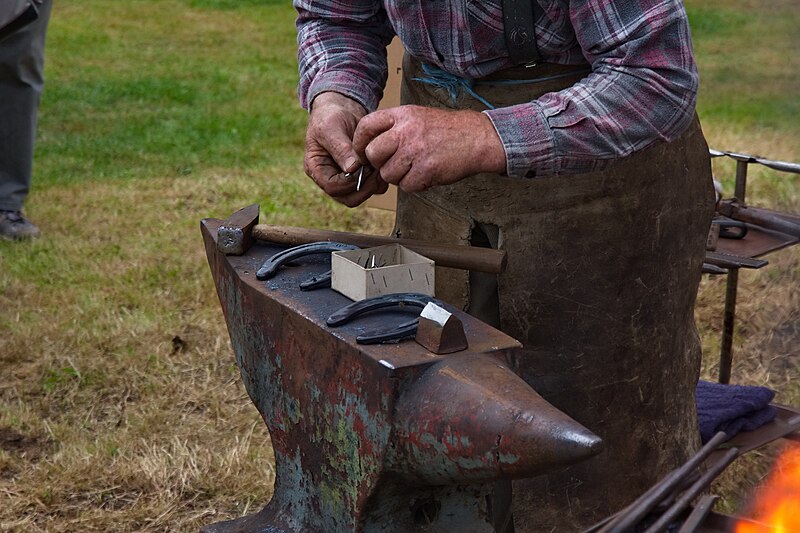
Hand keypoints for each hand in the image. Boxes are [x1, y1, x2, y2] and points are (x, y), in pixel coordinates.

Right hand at [304, 92, 388, 206]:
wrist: (342, 109)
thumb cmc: (330, 116)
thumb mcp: (331, 128)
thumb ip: (341, 149)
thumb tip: (352, 169)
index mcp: (316, 169)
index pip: (332, 188)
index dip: (349, 182)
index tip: (362, 166)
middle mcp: (330, 179)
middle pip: (348, 199)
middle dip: (364, 188)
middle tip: (375, 171)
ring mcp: (345, 180)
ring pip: (361, 196)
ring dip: (373, 185)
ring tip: (379, 167)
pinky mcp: (360, 176)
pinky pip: (371, 188)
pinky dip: (379, 180)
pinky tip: (382, 164)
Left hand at [352, 106, 505, 192]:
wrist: (478, 138)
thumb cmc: (446, 130)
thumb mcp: (417, 117)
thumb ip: (393, 128)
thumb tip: (368, 147)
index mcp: (402, 115)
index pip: (366, 126)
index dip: (359, 143)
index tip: (363, 152)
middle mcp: (405, 132)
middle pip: (372, 154)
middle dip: (380, 163)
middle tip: (395, 163)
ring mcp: (415, 151)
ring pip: (388, 174)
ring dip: (399, 176)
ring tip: (415, 167)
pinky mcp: (426, 170)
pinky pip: (406, 186)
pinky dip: (414, 184)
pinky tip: (426, 174)